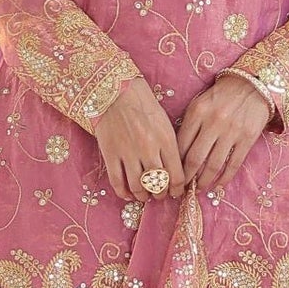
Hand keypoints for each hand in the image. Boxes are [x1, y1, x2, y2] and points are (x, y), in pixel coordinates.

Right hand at [93, 77, 184, 199]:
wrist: (116, 92)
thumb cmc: (144, 105)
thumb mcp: (165, 123)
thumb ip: (170, 146)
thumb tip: (175, 170)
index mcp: (166, 140)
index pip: (177, 175)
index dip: (177, 189)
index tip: (176, 192)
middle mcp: (149, 149)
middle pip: (158, 184)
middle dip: (161, 193)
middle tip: (160, 194)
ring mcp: (128, 153)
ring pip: (138, 186)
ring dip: (143, 195)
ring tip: (145, 196)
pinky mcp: (110, 154)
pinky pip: (117, 181)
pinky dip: (123, 192)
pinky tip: (128, 194)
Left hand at [177, 73, 273, 195]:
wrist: (253, 85)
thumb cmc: (222, 95)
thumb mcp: (200, 104)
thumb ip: (189, 125)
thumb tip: (179, 154)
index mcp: (197, 112)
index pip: (181, 144)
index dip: (175, 163)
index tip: (172, 174)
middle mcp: (213, 122)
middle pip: (195, 158)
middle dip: (187, 177)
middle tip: (182, 188)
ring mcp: (232, 131)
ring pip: (214, 164)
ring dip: (204, 181)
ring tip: (199, 188)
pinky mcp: (248, 138)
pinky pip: (234, 163)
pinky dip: (225, 177)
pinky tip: (219, 184)